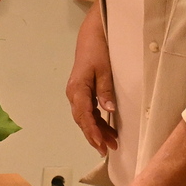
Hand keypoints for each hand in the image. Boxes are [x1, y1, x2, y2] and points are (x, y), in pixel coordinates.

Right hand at [66, 3, 118, 154]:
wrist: (92, 35)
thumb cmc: (98, 50)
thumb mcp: (105, 69)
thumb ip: (105, 90)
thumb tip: (108, 111)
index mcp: (77, 89)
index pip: (84, 116)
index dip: (92, 131)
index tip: (101, 144)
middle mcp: (73, 94)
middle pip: (83, 120)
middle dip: (94, 136)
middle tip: (108, 150)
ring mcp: (77, 94)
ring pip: (85, 118)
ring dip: (97, 131)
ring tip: (111, 144)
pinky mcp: (82, 92)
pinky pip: (88, 111)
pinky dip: (97, 122)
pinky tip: (107, 130)